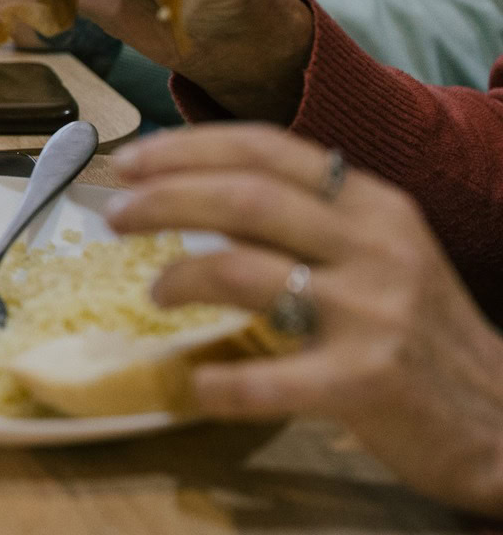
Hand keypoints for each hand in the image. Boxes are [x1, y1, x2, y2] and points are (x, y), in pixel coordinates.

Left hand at [110, 124, 502, 516]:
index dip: (187, 148)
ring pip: (244, 269)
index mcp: (374, 206)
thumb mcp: (376, 256)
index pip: (268, 150)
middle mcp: (376, 246)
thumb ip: (300, 223)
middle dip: (163, 198)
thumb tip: (199, 194)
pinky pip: (266, 378)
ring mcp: (373, 312)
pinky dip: (216, 382)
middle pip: (244, 197)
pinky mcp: (365, 383)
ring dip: (179, 276)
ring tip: (155, 290)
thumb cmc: (420, 332)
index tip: (128, 160)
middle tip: (114, 214)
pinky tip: (194, 385)